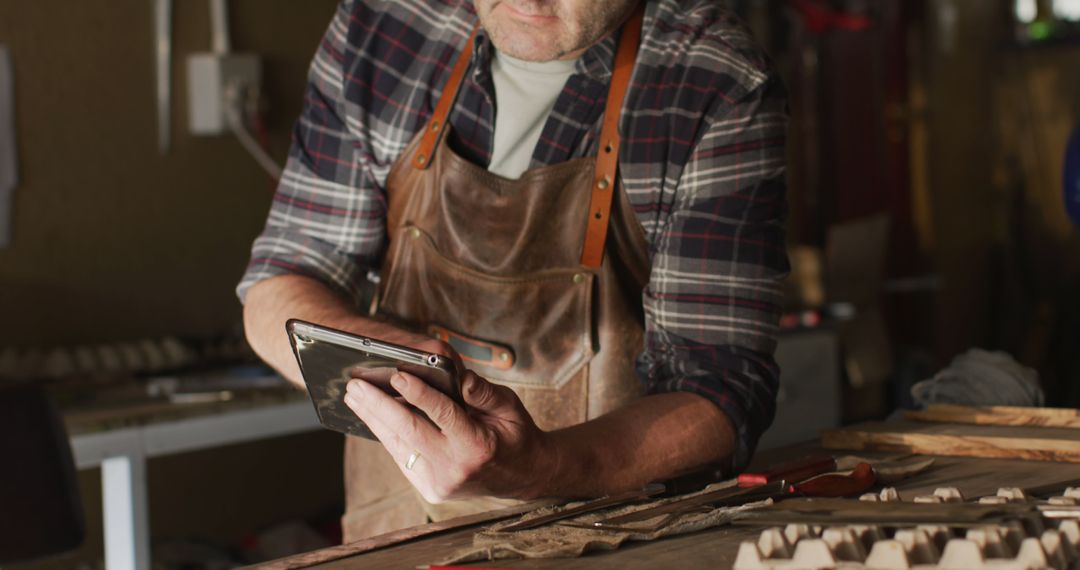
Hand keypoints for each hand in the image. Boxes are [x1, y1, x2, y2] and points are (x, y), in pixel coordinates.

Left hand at [342, 369, 556, 502]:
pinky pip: (402, 457)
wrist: (521, 477)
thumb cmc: (514, 435)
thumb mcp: (510, 407)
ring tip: (354, 397)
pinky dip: (386, 434)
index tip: (397, 374)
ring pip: (399, 446)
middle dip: (379, 406)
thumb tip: (459, 376)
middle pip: (410, 432)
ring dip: (373, 419)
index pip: (442, 415)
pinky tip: (371, 416)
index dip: (418, 393)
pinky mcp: (429, 489)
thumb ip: (483, 392)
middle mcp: (455, 468)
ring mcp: (440, 482)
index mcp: (478, 446)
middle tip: (356, 386)